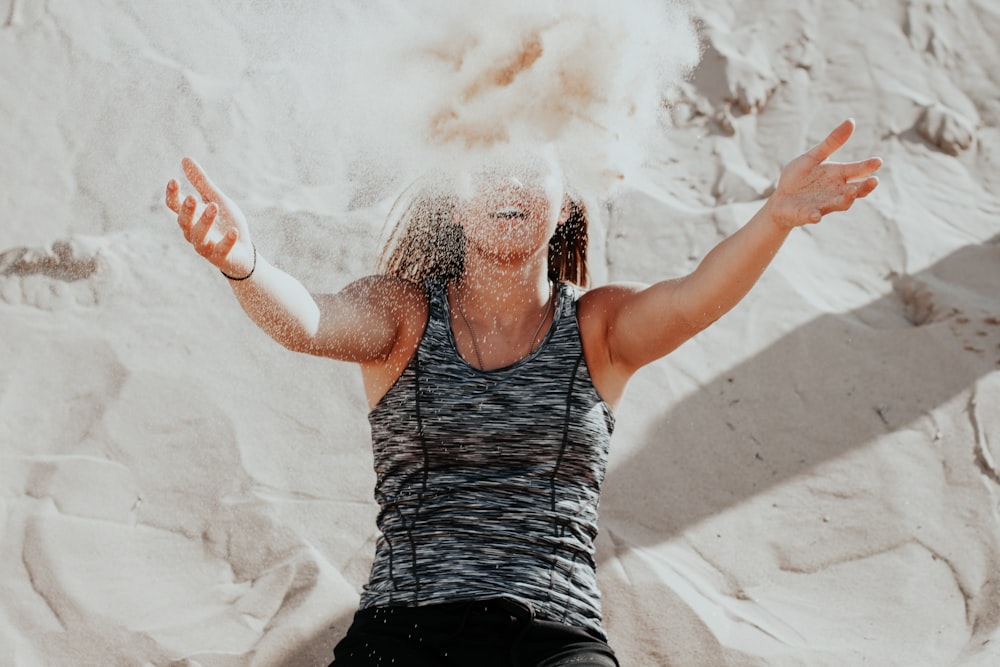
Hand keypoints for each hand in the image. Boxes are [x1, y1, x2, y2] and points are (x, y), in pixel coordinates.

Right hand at [165, 158, 254, 276]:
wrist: (243, 252)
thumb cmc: (226, 224)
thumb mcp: (217, 199)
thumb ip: (201, 183)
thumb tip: (185, 159)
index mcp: (191, 217)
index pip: (174, 206)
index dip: (172, 195)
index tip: (174, 181)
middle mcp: (193, 232)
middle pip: (184, 222)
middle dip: (187, 210)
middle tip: (192, 197)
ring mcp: (206, 246)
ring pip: (199, 236)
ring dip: (205, 221)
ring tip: (214, 206)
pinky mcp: (221, 257)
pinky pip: (221, 250)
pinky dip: (227, 241)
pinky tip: (233, 231)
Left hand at [766, 119, 881, 227]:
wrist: (780, 200)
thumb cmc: (799, 178)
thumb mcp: (813, 157)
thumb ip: (832, 143)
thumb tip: (852, 120)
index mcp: (837, 176)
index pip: (857, 171)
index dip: (867, 166)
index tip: (878, 161)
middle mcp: (835, 192)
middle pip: (855, 191)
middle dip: (864, 187)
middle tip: (874, 181)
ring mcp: (822, 205)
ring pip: (839, 204)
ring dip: (846, 199)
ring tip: (851, 192)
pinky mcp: (806, 215)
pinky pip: (812, 216)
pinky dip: (814, 215)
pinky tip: (816, 215)